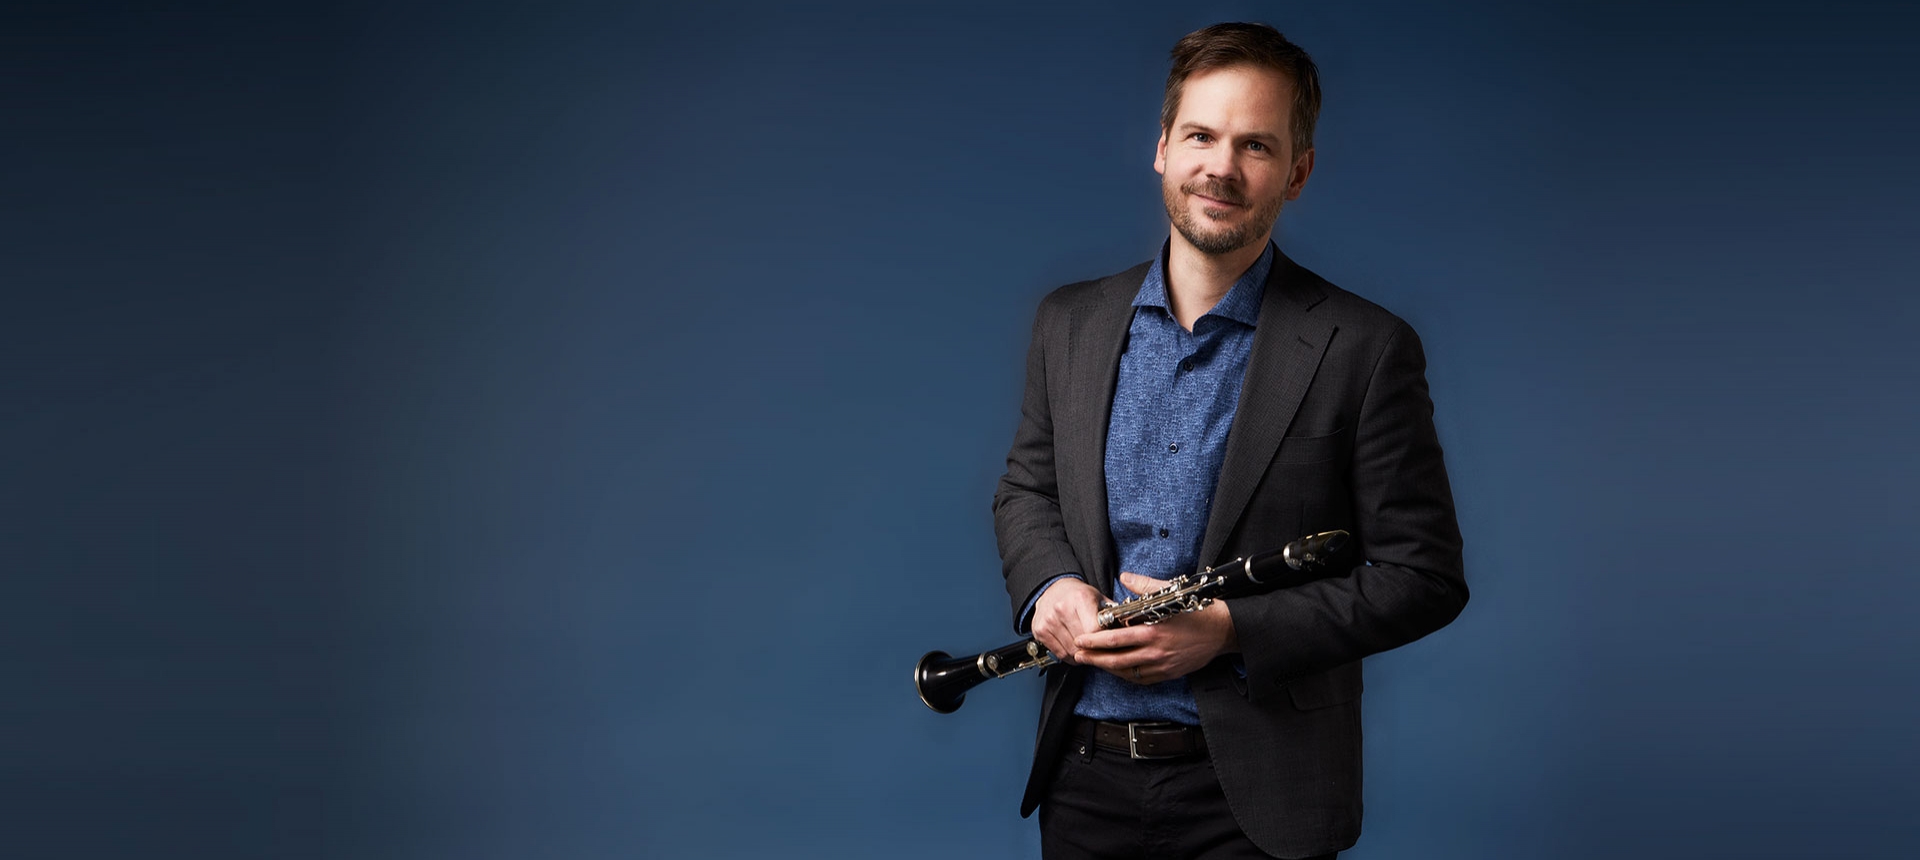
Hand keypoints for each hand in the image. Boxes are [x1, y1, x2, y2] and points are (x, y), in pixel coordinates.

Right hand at [1031, 577, 1105, 663]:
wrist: (1054, 588)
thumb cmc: (1079, 595)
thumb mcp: (1099, 598)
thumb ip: (1113, 614)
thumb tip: (1130, 630)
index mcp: (1080, 598)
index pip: (1094, 630)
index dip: (1103, 640)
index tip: (1108, 642)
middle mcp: (1061, 608)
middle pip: (1082, 643)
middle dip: (1094, 649)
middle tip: (1100, 649)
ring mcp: (1048, 621)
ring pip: (1071, 652)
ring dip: (1081, 655)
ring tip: (1087, 649)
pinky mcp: (1039, 630)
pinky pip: (1059, 654)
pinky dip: (1069, 656)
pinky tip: (1075, 649)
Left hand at [1073, 572, 1238, 684]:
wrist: (1223, 631)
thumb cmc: (1197, 610)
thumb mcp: (1170, 592)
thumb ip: (1144, 586)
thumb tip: (1124, 577)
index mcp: (1153, 630)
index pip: (1116, 639)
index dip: (1095, 642)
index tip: (1080, 639)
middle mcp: (1156, 650)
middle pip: (1116, 659)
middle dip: (1094, 658)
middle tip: (1078, 655)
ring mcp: (1162, 665)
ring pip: (1127, 672)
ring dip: (1107, 668)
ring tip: (1093, 663)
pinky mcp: (1169, 673)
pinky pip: (1142, 679)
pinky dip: (1126, 676)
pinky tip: (1117, 670)